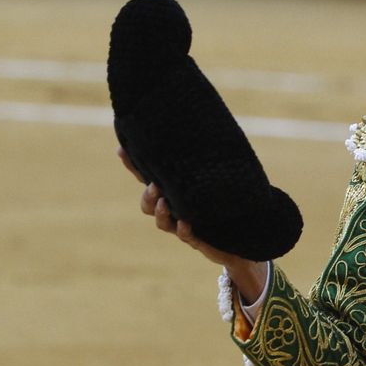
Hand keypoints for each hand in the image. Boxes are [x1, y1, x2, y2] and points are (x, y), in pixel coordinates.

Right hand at [118, 147, 267, 302]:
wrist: (244, 231)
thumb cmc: (227, 199)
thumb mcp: (217, 175)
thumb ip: (208, 157)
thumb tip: (207, 127)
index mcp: (173, 191)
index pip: (147, 178)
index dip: (133, 166)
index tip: (121, 150)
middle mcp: (174, 209)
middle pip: (148, 204)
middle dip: (147, 196)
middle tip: (154, 186)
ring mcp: (183, 224)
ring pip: (162, 222)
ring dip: (160, 212)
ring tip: (164, 202)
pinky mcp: (197, 238)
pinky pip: (186, 236)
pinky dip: (184, 230)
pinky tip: (185, 223)